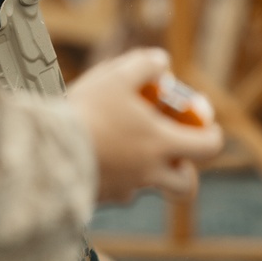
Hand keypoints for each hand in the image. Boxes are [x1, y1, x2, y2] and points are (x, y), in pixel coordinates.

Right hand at [68, 48, 224, 203]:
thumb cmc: (88, 112)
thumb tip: (162, 62)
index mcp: (160, 144)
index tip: (206, 126)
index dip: (212, 136)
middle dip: (185, 168)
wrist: (49, 152)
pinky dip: (115, 175)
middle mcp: (149, 173)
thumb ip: (144, 65)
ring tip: (125, 146)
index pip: (207, 149)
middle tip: (171, 148)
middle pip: (185, 186)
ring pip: (148, 187)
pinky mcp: (102, 198)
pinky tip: (96, 155)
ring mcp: (126, 190)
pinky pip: (118, 191)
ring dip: (147, 171)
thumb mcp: (117, 76)